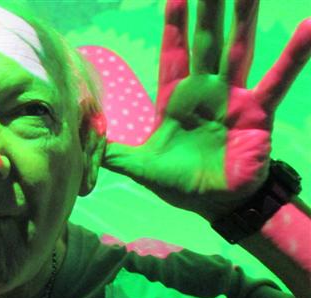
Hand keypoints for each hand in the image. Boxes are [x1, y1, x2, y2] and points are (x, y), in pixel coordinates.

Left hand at [103, 0, 310, 220]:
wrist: (217, 204)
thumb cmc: (181, 184)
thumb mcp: (141, 168)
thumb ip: (114, 152)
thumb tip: (82, 142)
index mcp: (176, 100)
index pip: (174, 54)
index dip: (174, 26)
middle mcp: (205, 91)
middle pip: (205, 40)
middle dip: (208, 8)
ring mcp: (233, 98)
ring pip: (238, 48)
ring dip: (243, 17)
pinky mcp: (257, 112)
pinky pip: (277, 80)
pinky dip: (293, 56)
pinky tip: (309, 27)